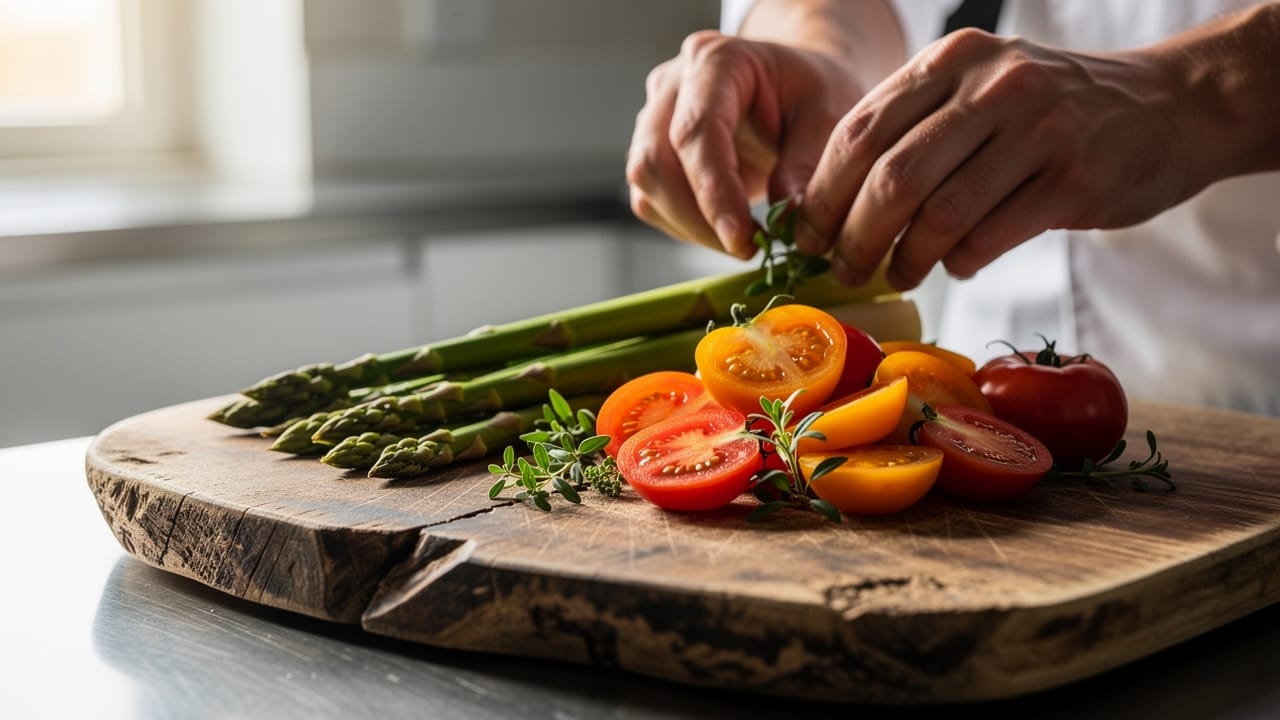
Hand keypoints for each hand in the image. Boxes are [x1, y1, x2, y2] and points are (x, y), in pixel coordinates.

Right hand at [626, 30, 865, 257]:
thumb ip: (808, 161)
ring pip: (647, 185)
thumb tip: (786, 216)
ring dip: (691, 228)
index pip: (697, 131)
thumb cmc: (811, 91)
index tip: (741, 238)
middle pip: (657, 161)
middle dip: (698, 219)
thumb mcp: (830, 113)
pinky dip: (686, 228)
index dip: (714, 191)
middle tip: (748, 249)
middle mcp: (672, 85)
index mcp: (716, 60)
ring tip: (744, 242)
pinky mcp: (652, 153)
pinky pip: (652, 201)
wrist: (795, 86)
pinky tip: (726, 230)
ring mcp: (654, 118)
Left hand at [795, 29, 1198, 288]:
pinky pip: (989, 237)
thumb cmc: (1053, 110)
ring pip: (939, 214)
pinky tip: (954, 266)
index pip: (860, 131)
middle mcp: (993, 86)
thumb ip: (915, 127)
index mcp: (954, 60)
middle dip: (855, 236)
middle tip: (844, 269)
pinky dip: (959, 262)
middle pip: (891, 177)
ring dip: (905, 258)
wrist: (1172, 105)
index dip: (824, 193)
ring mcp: (1038, 131)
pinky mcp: (1073, 180)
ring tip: (896, 274)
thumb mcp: (981, 88)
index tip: (809, 235)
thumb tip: (833, 204)